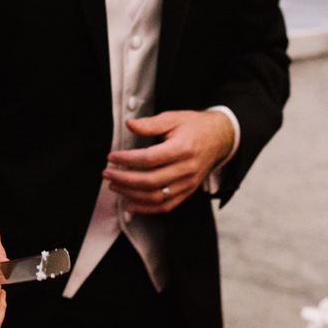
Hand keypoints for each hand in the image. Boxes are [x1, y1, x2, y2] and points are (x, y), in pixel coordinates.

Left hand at [102, 110, 233, 214]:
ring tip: (114, 187)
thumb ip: (150, 123)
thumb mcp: (173, 118)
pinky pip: (167, 206)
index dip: (127, 159)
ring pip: (157, 197)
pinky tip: (130, 205)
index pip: (150, 159)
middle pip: (151, 181)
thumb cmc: (194, 126)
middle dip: (124, 180)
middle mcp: (187, 169)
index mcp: (182, 148)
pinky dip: (147, 209)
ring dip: (132, 195)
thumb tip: (130, 124)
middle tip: (107, 174)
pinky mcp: (188, 191)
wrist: (220, 138)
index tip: (111, 157)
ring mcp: (188, 183)